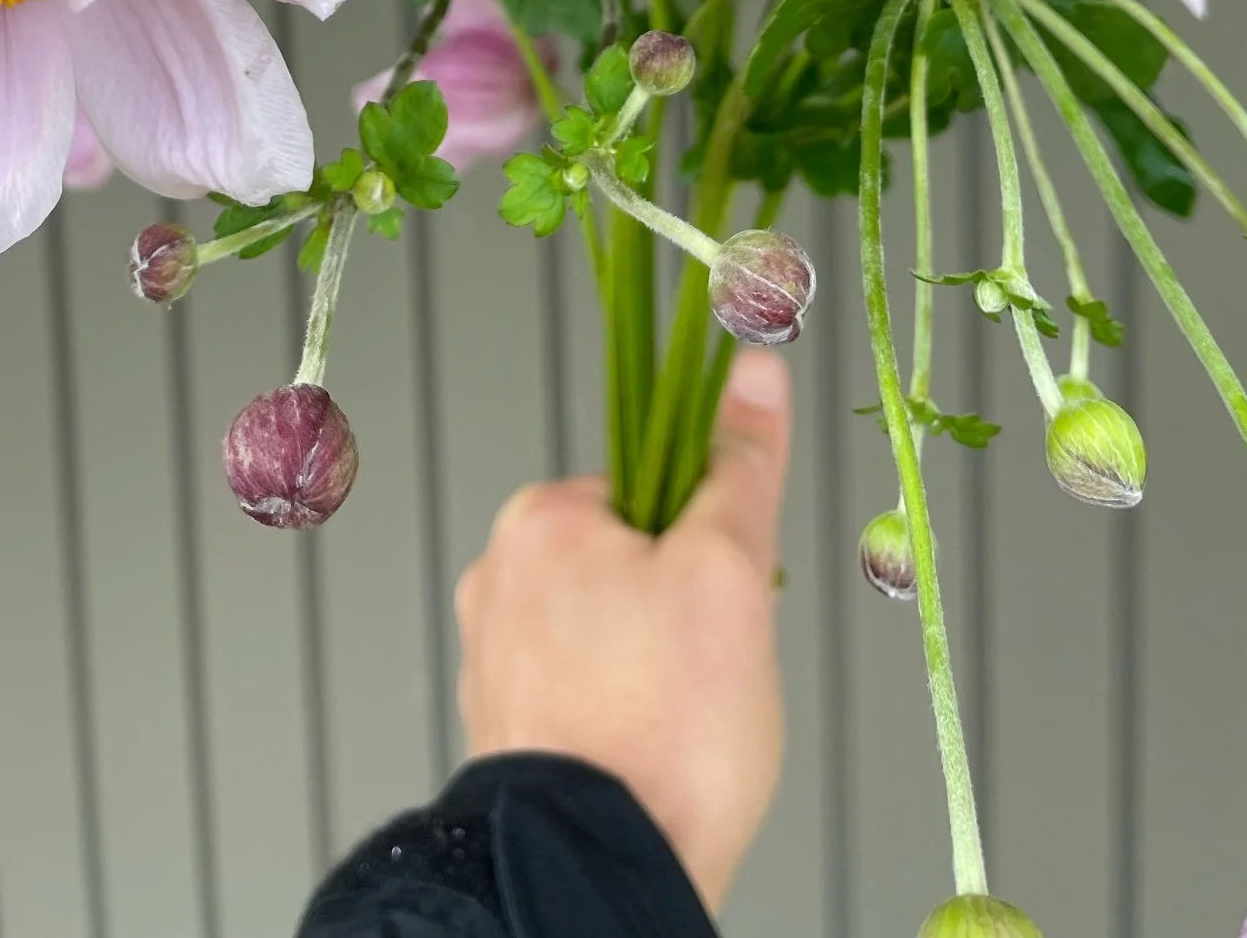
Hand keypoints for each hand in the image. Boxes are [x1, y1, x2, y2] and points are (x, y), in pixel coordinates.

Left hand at [455, 347, 791, 914]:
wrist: (600, 876)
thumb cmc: (666, 732)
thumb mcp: (730, 569)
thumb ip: (742, 466)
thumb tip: (752, 370)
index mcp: (540, 522)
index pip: (650, 490)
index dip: (706, 540)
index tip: (725, 592)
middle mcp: (497, 581)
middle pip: (630, 561)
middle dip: (683, 610)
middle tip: (711, 668)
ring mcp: (494, 664)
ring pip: (613, 633)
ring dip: (657, 669)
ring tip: (681, 725)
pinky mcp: (505, 735)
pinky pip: (587, 697)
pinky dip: (624, 719)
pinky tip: (650, 757)